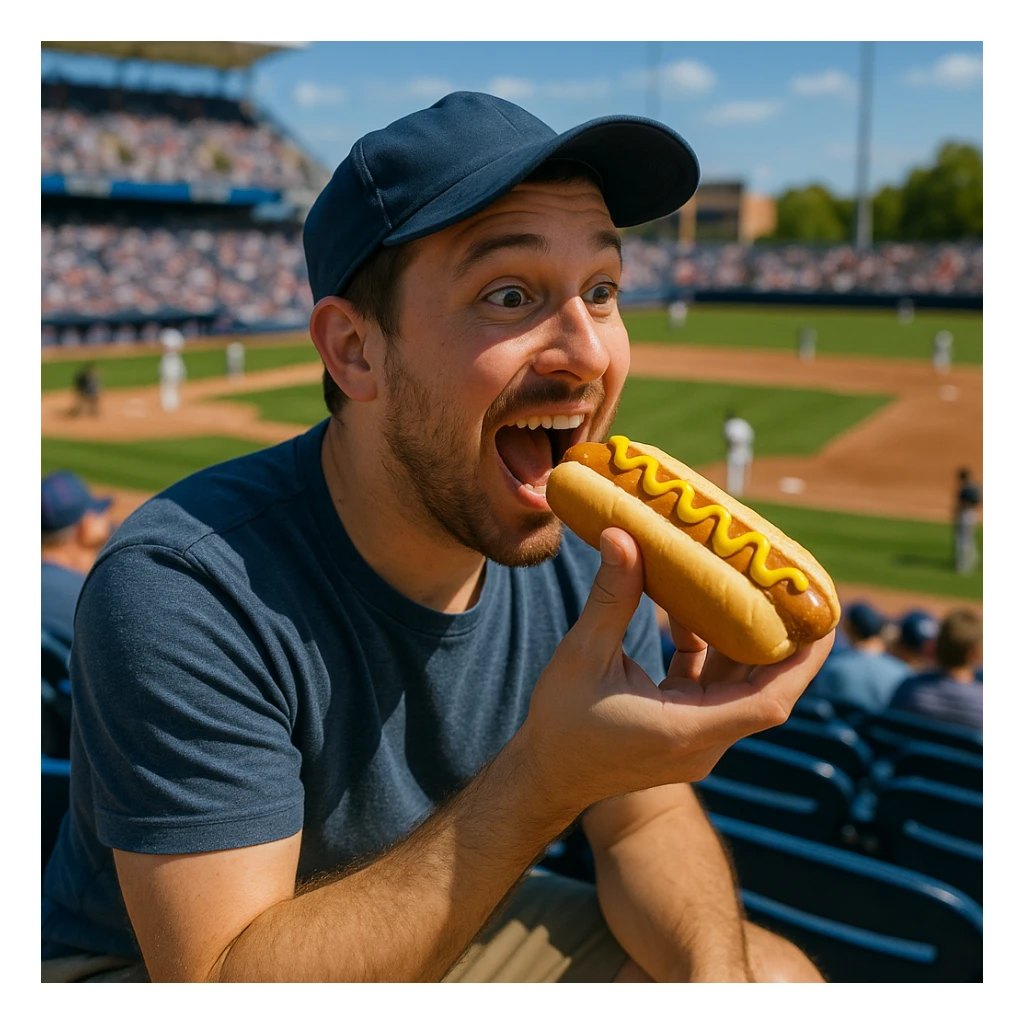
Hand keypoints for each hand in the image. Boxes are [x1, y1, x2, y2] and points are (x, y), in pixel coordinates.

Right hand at [522, 528, 834, 812]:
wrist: (546, 774)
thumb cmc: (560, 723)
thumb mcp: (582, 655)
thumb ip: (611, 597)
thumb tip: (623, 535)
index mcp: (687, 729)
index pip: (770, 702)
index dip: (802, 663)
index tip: (821, 621)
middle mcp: (703, 739)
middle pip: (764, 689)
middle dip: (784, 642)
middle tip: (793, 589)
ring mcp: (695, 737)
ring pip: (739, 685)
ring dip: (745, 641)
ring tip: (750, 589)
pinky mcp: (683, 728)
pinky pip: (711, 686)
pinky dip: (710, 649)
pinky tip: (692, 609)